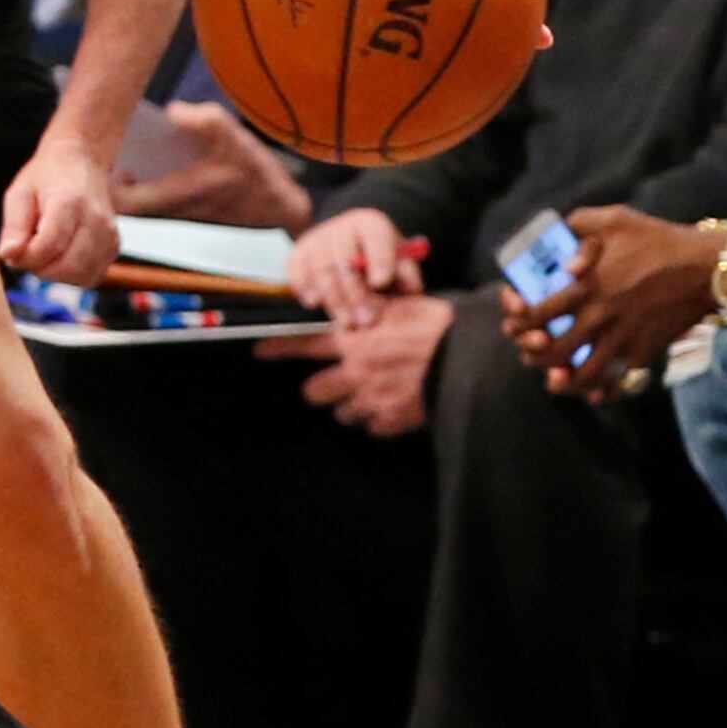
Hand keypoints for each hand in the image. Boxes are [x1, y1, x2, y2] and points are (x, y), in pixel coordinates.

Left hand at [0, 131, 122, 281]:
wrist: (82, 161)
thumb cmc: (49, 176)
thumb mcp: (19, 193)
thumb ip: (13, 226)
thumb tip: (9, 254)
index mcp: (69, 203)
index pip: (47, 247)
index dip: (25, 257)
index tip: (13, 250)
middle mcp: (96, 220)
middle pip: (67, 267)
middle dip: (40, 268)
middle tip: (28, 251)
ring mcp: (109, 235)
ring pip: (82, 276)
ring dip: (57, 273)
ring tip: (46, 250)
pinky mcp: (115, 246)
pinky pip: (93, 275)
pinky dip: (74, 274)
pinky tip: (62, 255)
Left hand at [113, 102, 315, 230]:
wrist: (283, 211)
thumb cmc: (258, 177)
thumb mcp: (237, 139)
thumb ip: (205, 119)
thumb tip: (173, 110)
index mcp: (180, 196)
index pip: (125, 204)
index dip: (105, 187)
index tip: (104, 162)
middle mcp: (173, 213)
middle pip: (125, 206)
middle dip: (113, 183)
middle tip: (109, 155)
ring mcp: (179, 219)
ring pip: (140, 208)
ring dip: (130, 186)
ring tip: (127, 156)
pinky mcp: (188, 218)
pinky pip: (156, 206)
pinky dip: (147, 188)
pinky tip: (150, 165)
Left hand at [261, 291, 450, 434]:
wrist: (467, 358)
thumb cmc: (433, 325)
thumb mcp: (396, 305)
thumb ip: (366, 308)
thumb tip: (349, 300)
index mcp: (351, 341)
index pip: (301, 344)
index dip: (276, 348)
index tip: (258, 351)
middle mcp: (354, 373)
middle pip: (313, 392)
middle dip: (319, 388)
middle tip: (332, 382)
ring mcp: (371, 401)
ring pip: (341, 414)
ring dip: (349, 406)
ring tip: (366, 395)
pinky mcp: (391, 421)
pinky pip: (371, 427)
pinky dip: (376, 420)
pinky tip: (389, 407)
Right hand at [288, 207, 418, 328]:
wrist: (351, 244)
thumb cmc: (379, 258)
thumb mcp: (401, 261)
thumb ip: (407, 274)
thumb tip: (409, 288)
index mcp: (370, 224)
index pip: (375, 237)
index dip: (378, 259)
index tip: (380, 282)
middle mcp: (342, 227)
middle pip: (343, 259)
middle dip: (355, 294)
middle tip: (366, 320)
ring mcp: (317, 238)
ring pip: (319, 268)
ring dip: (333, 299)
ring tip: (347, 322)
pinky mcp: (299, 251)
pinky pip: (296, 269)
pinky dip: (304, 287)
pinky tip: (315, 303)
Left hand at [506, 204, 717, 398]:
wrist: (707, 268)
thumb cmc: (658, 239)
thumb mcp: (613, 218)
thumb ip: (577, 226)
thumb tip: (559, 252)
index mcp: (584, 288)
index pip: (535, 315)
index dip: (518, 323)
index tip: (514, 323)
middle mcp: (599, 318)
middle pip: (553, 351)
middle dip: (533, 356)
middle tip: (528, 352)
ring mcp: (623, 340)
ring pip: (583, 375)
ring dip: (563, 381)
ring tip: (554, 379)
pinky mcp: (645, 353)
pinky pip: (620, 382)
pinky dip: (604, 391)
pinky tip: (594, 392)